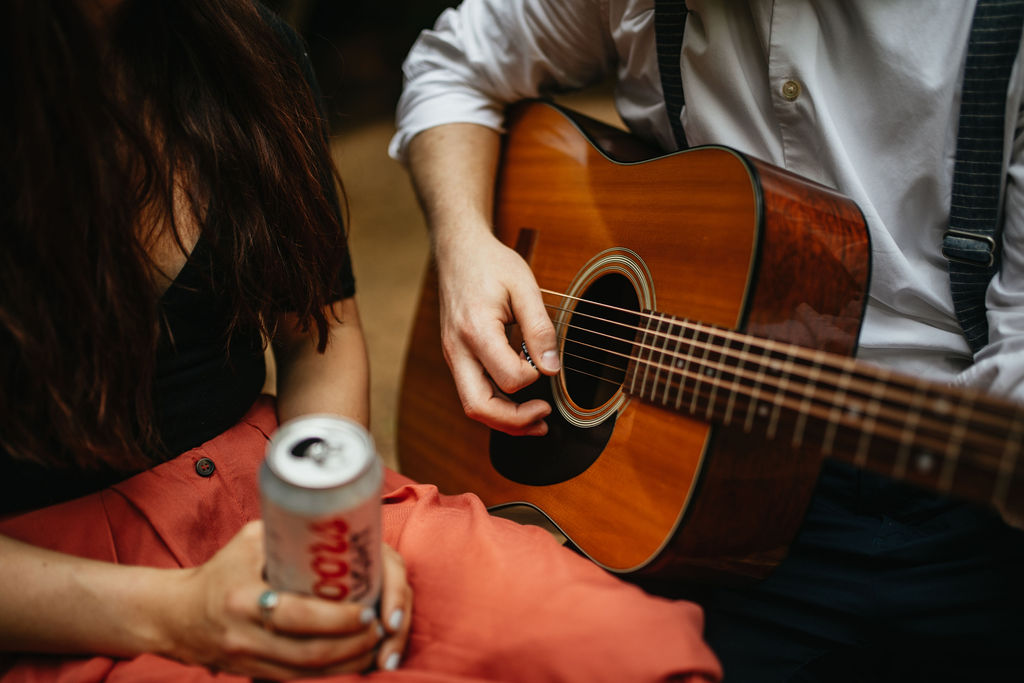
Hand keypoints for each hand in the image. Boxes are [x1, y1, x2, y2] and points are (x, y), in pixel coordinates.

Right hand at [161, 521, 410, 679]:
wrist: (174, 615)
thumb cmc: (220, 570)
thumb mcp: (248, 542)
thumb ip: (287, 533)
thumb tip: (337, 518)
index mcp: (244, 600)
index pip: (299, 616)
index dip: (339, 619)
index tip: (368, 610)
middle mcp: (245, 637)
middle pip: (311, 653)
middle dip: (354, 645)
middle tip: (381, 628)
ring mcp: (248, 661)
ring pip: (308, 675)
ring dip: (348, 665)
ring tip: (376, 646)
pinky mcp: (252, 676)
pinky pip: (298, 682)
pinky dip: (330, 676)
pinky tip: (354, 663)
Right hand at [436, 228, 559, 434]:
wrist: (458, 250)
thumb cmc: (490, 263)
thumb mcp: (524, 286)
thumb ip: (540, 328)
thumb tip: (551, 368)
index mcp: (476, 330)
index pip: (509, 377)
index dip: (534, 377)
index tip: (546, 362)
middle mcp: (458, 349)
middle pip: (479, 406)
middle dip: (514, 422)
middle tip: (544, 418)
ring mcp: (454, 356)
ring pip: (473, 406)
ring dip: (505, 420)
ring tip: (537, 421)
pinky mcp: (457, 358)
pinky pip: (473, 392)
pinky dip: (497, 406)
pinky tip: (519, 405)